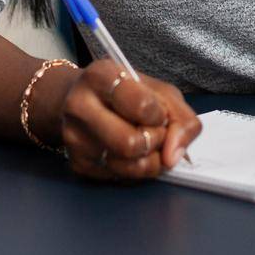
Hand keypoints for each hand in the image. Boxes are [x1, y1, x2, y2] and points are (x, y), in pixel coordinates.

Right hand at [57, 59, 201, 181]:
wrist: (85, 100)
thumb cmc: (129, 93)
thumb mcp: (161, 92)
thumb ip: (181, 118)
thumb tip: (173, 156)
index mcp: (101, 76)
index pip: (142, 106)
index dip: (160, 116)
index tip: (158, 113)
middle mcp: (79, 105)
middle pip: (129, 143)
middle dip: (155, 142)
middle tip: (156, 132)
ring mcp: (74, 137)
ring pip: (125, 167)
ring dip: (149, 161)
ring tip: (147, 144)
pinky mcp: (76, 163)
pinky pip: (119, 178)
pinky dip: (135, 171)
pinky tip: (132, 154)